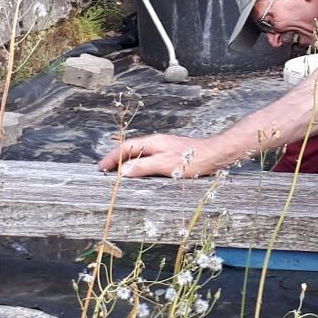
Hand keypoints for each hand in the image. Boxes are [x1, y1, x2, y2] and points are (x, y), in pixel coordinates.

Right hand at [99, 133, 218, 177]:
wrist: (216, 155)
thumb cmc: (192, 159)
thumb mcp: (165, 165)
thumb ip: (143, 166)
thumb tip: (123, 171)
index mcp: (152, 142)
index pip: (125, 148)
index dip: (111, 158)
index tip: (100, 169)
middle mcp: (156, 143)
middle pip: (130, 149)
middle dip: (116, 160)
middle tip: (105, 173)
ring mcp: (164, 149)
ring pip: (139, 154)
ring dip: (127, 163)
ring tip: (117, 175)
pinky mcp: (171, 156)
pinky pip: (148, 159)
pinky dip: (138, 166)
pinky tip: (140, 175)